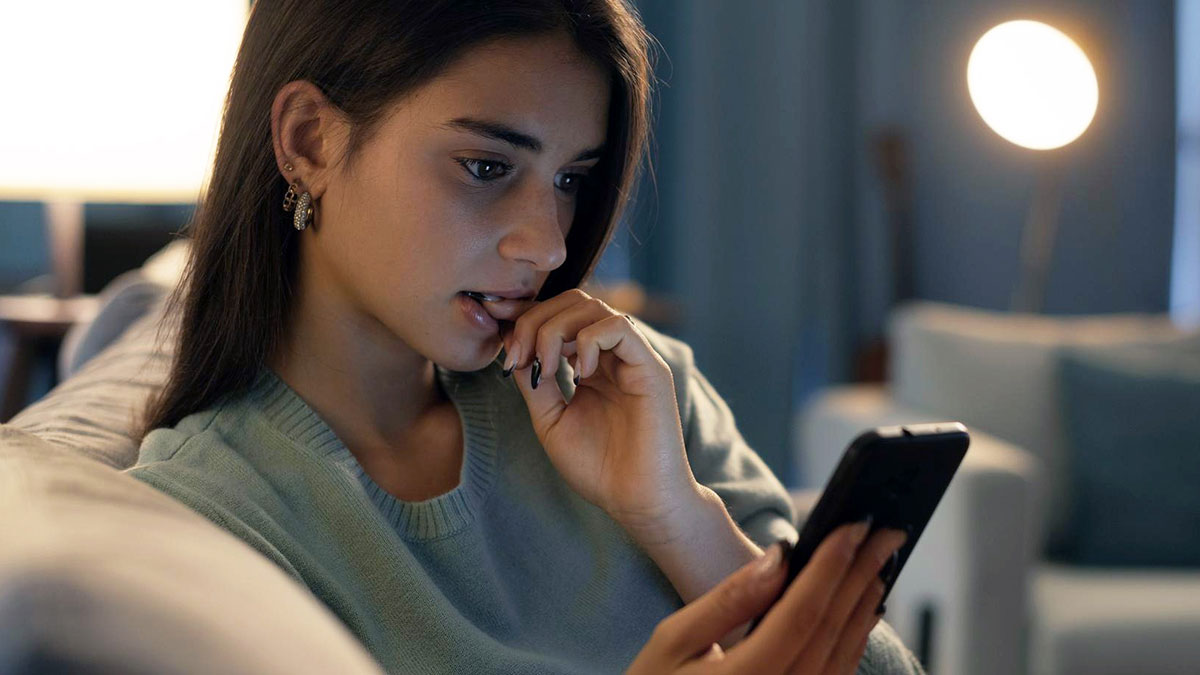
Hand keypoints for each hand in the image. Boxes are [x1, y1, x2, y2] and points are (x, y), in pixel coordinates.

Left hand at [498, 288, 698, 532]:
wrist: (636, 502)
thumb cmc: (599, 468)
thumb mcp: (551, 419)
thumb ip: (534, 382)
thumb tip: (511, 347)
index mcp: (591, 364)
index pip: (559, 315)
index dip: (525, 315)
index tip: (499, 335)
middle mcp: (613, 354)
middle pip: (573, 301)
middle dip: (535, 319)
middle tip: (518, 355)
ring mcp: (633, 358)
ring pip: (593, 306)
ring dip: (556, 329)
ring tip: (546, 367)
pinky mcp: (651, 368)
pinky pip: (619, 327)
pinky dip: (589, 342)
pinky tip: (581, 374)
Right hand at [626, 522, 908, 673]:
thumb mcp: (671, 642)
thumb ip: (727, 601)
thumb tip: (777, 559)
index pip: (802, 613)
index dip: (831, 565)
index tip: (854, 526)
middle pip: (832, 629)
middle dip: (861, 574)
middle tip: (886, 532)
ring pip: (843, 654)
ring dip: (864, 603)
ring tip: (880, 561)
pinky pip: (836, 674)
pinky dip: (855, 638)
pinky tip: (863, 610)